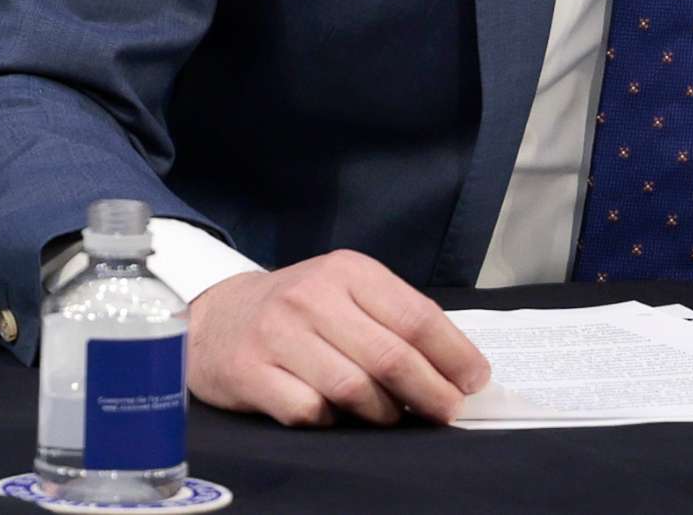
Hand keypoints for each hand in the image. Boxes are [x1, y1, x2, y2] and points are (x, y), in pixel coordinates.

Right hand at [185, 249, 490, 425]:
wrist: (217, 315)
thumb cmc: (299, 309)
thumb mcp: (346, 292)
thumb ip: (393, 319)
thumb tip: (456, 366)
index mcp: (348, 270)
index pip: (416, 316)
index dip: (453, 354)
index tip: (475, 380)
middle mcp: (312, 297)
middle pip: (390, 356)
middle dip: (431, 391)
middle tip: (449, 410)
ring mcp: (277, 335)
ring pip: (353, 388)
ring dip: (384, 412)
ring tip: (395, 417)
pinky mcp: (249, 372)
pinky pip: (309, 411)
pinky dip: (334, 421)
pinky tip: (340, 417)